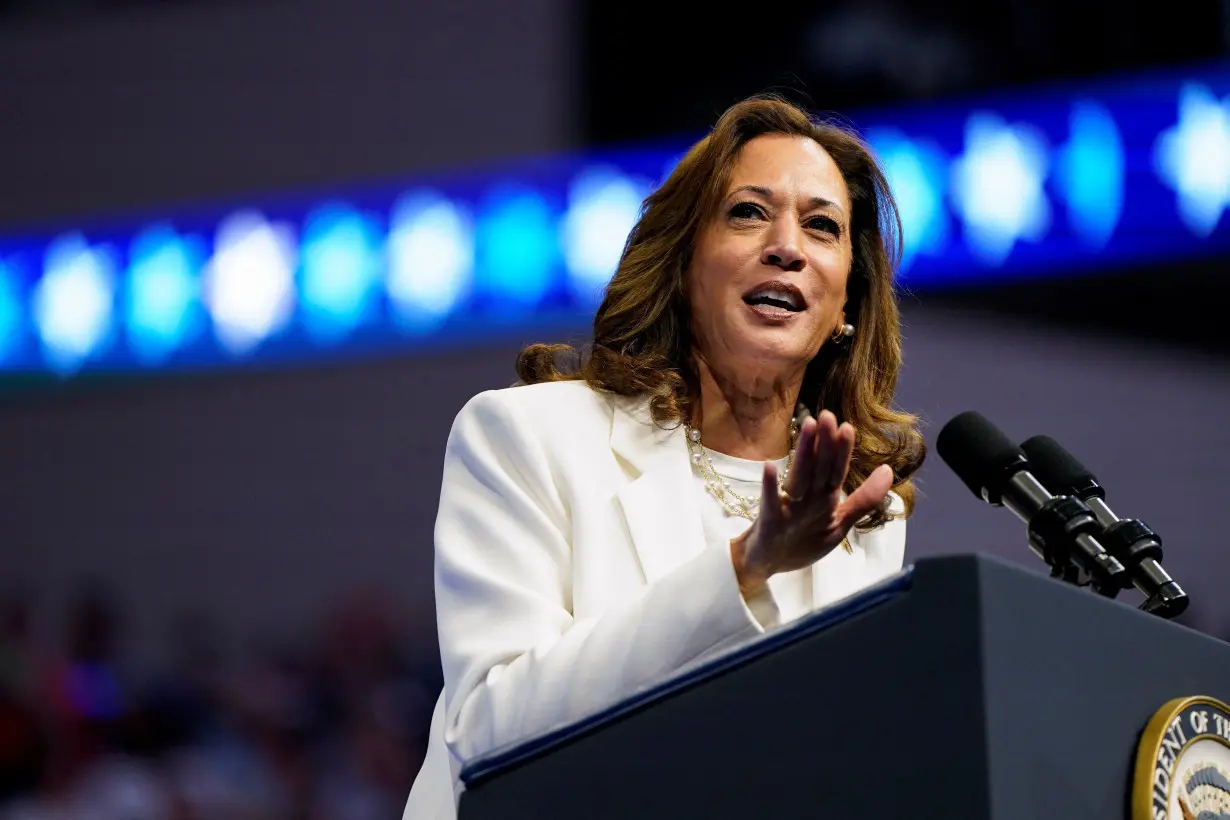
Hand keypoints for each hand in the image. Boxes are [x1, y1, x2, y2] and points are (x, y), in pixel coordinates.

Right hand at [729, 410, 893, 595]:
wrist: (767, 564)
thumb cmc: (801, 541)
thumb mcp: (838, 524)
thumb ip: (863, 500)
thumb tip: (888, 470)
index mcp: (824, 498)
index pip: (835, 470)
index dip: (842, 450)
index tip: (847, 427)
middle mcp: (807, 498)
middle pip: (818, 467)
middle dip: (825, 442)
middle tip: (828, 415)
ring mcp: (787, 508)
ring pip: (798, 477)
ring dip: (804, 453)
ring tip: (808, 427)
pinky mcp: (770, 522)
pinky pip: (769, 503)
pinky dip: (769, 487)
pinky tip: (769, 467)